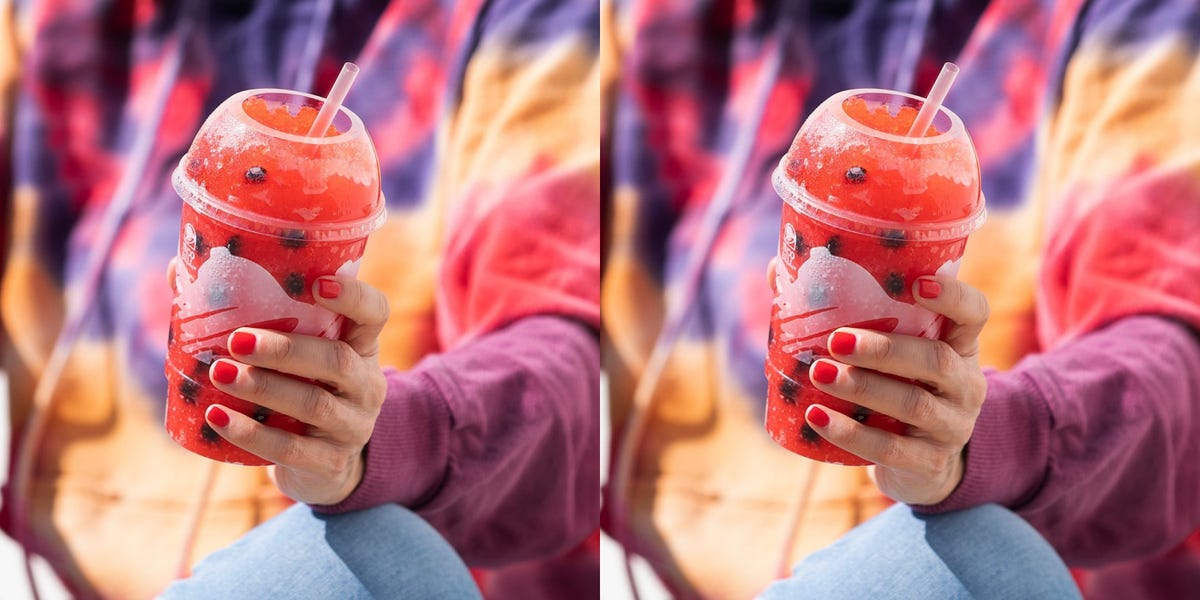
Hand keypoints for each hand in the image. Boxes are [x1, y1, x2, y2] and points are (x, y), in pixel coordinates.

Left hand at [167, 259, 389, 504]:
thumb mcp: (292, 354)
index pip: (374, 313)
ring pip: (315, 405)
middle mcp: (366, 384)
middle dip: (287, 349)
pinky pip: (292, 449)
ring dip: (266, 387)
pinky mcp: (330, 462)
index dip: (353, 296)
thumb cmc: (297, 389)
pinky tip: (219, 419)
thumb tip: (178, 272)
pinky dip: (253, 434)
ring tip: (220, 374)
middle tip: (237, 340)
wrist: (322, 465)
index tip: (316, 283)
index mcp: (360, 346)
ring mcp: (352, 425)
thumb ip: (248, 313)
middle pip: (339, 362)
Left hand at [767, 259, 988, 504]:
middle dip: (885, 349)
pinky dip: (852, 434)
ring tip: (821, 373)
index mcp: (958, 345)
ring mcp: (952, 426)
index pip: (974, 313)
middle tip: (837, 340)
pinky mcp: (929, 463)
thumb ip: (842, 311)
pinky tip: (818, 418)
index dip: (953, 296)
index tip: (917, 283)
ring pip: (914, 405)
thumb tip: (778, 271)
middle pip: (937, 361)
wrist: (920, 464)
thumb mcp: (886, 352)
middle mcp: (964, 383)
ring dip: (864, 387)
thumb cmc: (893, 387)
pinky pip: (892, 449)